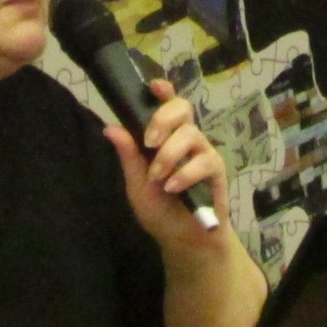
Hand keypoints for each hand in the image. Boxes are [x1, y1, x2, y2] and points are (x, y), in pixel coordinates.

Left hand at [106, 80, 230, 249]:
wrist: (183, 241)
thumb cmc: (160, 210)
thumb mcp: (137, 184)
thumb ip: (129, 156)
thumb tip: (110, 127)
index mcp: (165, 136)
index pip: (167, 104)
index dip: (163, 91)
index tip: (154, 86)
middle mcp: (185, 138)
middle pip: (182, 108)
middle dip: (163, 119)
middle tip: (149, 142)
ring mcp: (203, 151)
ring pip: (190, 134)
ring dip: (169, 155)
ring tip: (158, 178)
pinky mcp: (216, 169)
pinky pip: (204, 161)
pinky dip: (186, 173)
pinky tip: (173, 187)